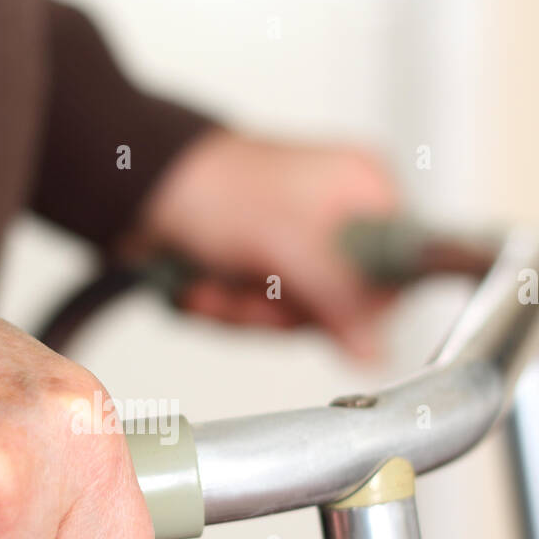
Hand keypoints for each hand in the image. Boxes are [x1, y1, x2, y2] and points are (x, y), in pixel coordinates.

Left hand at [130, 130, 399, 359]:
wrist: (138, 190)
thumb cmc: (209, 187)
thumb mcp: (285, 242)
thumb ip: (337, 298)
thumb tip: (377, 351)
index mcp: (366, 191)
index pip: (400, 273)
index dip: (359, 302)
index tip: (320, 302)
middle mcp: (340, 221)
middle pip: (344, 308)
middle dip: (284, 308)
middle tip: (255, 282)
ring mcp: (301, 249)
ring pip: (296, 320)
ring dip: (248, 311)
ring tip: (219, 279)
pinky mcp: (265, 273)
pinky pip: (261, 319)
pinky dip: (227, 310)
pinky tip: (206, 284)